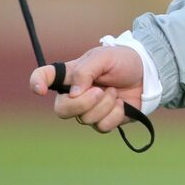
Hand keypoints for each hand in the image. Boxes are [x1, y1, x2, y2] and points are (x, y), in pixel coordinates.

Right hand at [29, 45, 144, 132]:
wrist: (148, 74)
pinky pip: (102, 126)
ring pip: (85, 119)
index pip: (44, 77)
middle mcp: (75, 94)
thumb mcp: (104, 57)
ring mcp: (88, 109)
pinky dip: (115, 114)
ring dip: (105, 104)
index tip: (40, 90)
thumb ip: (86, 72)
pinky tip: (121, 104)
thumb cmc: (123, 60)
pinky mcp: (103, 120)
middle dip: (82, 103)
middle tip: (100, 90)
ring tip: (115, 91)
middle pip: (61, 110)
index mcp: (71, 74)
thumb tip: (74, 94)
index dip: (37, 83)